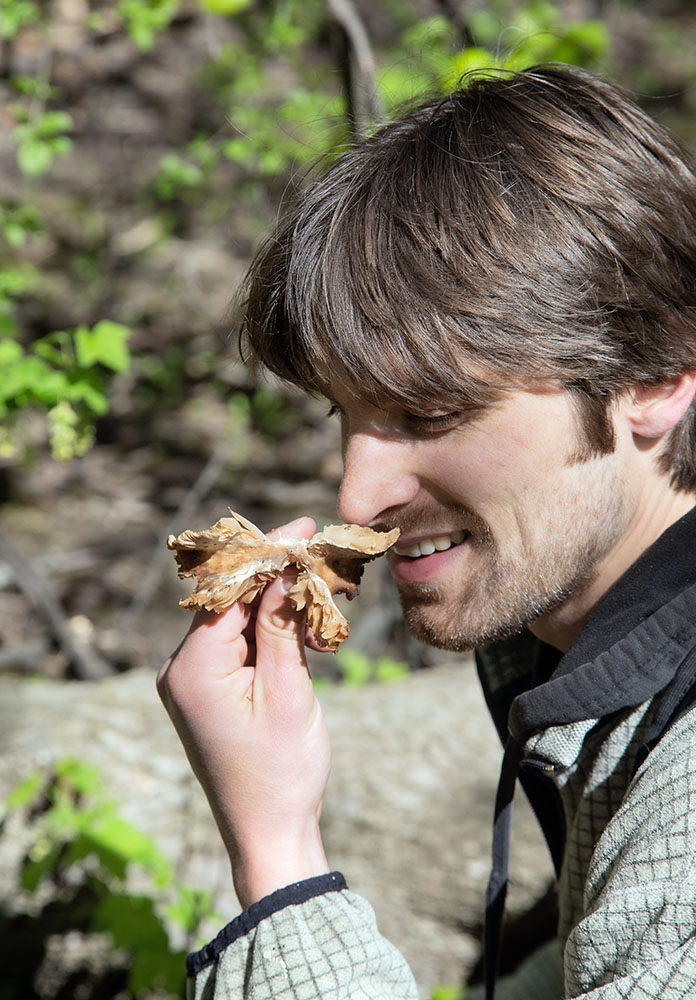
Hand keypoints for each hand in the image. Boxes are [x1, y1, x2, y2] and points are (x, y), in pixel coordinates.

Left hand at [157, 517, 330, 907]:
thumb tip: (284, 566)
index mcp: (191, 668)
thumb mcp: (288, 691)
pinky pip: (237, 645)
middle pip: (229, 600)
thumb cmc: (281, 771)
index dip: (267, 554)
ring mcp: (191, 681)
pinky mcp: (208, 691)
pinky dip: (269, 632)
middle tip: (319, 554)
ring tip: (322, 592)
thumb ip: (279, 625)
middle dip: (275, 575)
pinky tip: (304, 626)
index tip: (303, 526)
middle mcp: (180, 669)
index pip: (228, 589)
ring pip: (236, 620)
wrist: (269, 834)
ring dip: (276, 604)